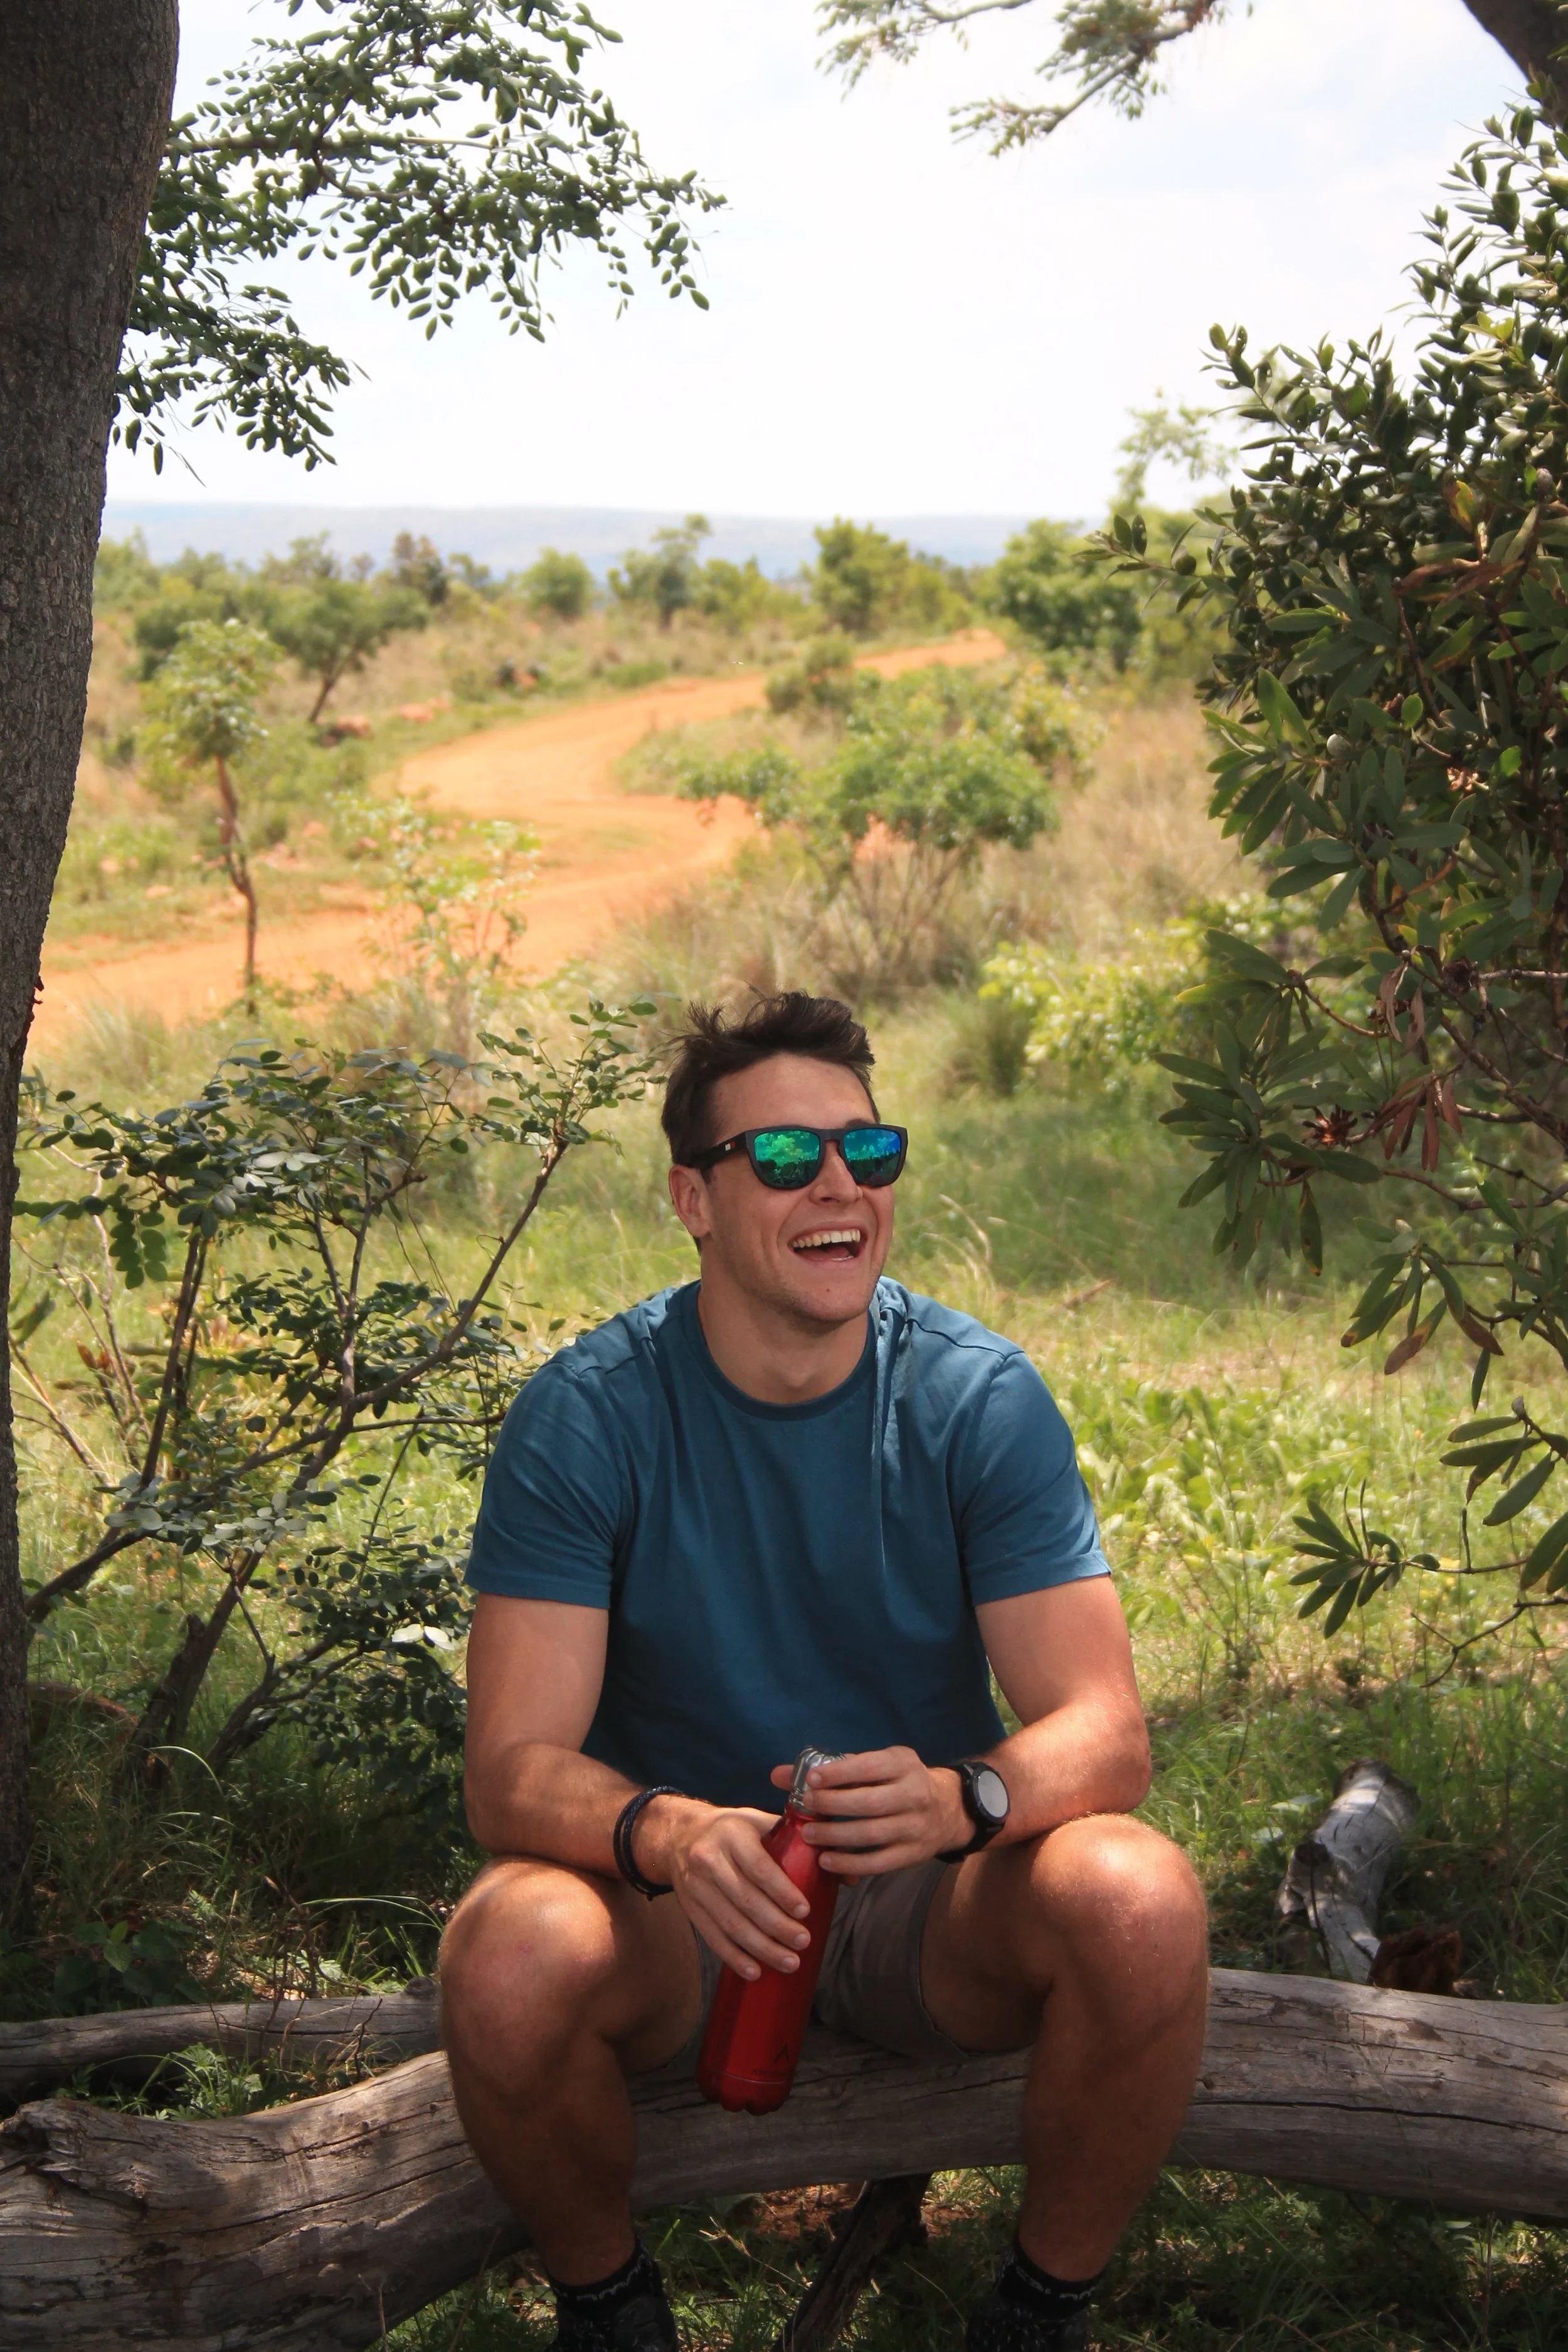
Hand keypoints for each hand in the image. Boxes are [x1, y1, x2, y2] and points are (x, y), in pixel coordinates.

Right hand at [637, 1796, 813, 1981]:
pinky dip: (734, 1957)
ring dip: (761, 1948)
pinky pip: (712, 1936)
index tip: (805, 1911)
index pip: (759, 1867)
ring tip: (789, 1962)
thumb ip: (802, 1844)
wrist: (679, 1835)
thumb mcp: (760, 1822)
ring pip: (731, 1923)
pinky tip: (755, 1971)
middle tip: (803, 1942)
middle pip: (746, 1900)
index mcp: (732, 1834)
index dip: (782, 1892)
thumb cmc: (732, 1830)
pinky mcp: (690, 1907)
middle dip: (777, 1926)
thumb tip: (850, 1877)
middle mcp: (709, 1859)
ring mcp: (696, 1886)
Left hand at [769, 1747, 969, 1875]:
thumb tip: (777, 1775)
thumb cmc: (898, 1782)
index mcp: (903, 1764)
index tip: (810, 1780)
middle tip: (806, 1808)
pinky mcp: (913, 1855)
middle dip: (832, 1806)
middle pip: (868, 1803)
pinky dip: (850, 1865)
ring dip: (835, 1837)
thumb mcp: (876, 1764)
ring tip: (808, 1836)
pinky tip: (827, 1861)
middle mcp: (914, 1794)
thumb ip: (832, 1769)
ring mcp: (916, 1827)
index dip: (838, 1774)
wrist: (948, 1809)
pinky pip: (878, 1863)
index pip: (868, 1767)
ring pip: (871, 1835)